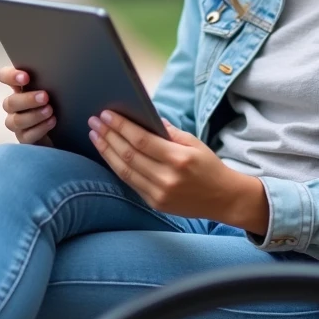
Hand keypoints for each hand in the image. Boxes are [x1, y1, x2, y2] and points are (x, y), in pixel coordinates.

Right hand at [0, 66, 55, 144]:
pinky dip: (39, 129)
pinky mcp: (25, 138)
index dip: (10, 76)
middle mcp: (14, 105)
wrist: (66, 127)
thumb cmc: (57, 101)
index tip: (26, 77)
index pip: (4, 76)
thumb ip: (49, 79)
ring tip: (50, 110)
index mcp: (19, 87)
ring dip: (34, 115)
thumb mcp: (54, 87)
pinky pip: (26, 136)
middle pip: (10, 102)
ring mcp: (17, 123)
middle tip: (45, 96)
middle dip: (27, 100)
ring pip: (16, 121)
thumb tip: (59, 68)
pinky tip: (51, 122)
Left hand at [89, 111, 268, 231]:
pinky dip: (117, 167)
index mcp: (178, 159)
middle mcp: (167, 178)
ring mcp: (159, 194)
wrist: (224, 199)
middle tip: (94, 122)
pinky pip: (131, 183)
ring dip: (107, 151)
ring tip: (95, 136)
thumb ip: (169, 132)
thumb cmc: (209, 166)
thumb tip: (144, 117)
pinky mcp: (155, 204)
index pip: (141, 140)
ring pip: (124, 170)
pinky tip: (109, 154)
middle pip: (129, 154)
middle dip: (108, 136)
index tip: (106, 115)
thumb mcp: (194, 143)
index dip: (121, 126)